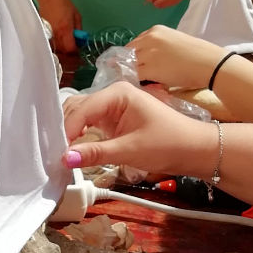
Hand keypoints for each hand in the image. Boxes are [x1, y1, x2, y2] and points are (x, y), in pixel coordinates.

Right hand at [37, 0, 81, 52]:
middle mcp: (56, 34)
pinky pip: (51, 46)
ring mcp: (48, 35)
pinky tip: (59, 46)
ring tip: (67, 50)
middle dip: (69, 56)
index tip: (79, 54)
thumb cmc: (63, 3)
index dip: (76, 54)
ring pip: (56, 52)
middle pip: (63, 54)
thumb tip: (80, 41)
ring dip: (62, 54)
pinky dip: (56, 49)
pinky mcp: (43, 34)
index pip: (71, 49)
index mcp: (65, 30)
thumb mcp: (77, 16)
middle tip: (74, 55)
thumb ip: (79, 30)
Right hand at [62, 81, 215, 175]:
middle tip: (56, 153)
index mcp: (118, 93)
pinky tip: (75, 150)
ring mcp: (112, 107)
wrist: (195, 150)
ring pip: (81, 116)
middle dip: (65, 129)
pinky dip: (80, 136)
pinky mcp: (114, 120)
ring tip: (63, 153)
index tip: (59, 152)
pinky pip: (90, 124)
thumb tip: (65, 158)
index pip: (82, 109)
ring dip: (71, 133)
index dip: (68, 130)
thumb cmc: (168, 144)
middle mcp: (112, 95)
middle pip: (77, 108)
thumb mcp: (130, 150)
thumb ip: (96, 153)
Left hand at [127, 25, 227, 87]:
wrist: (210, 64)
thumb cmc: (198, 55)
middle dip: (129, 64)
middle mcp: (149, 39)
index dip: (135, 56)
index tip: (138, 64)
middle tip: (136, 75)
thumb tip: (147, 59)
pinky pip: (134, 76)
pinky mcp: (149, 68)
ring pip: (129, 65)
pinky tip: (143, 85)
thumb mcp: (174, 42)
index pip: (135, 43)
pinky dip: (136, 81)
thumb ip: (158, 47)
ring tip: (141, 81)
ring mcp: (148, 53)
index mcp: (155, 30)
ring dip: (132, 73)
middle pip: (128, 53)